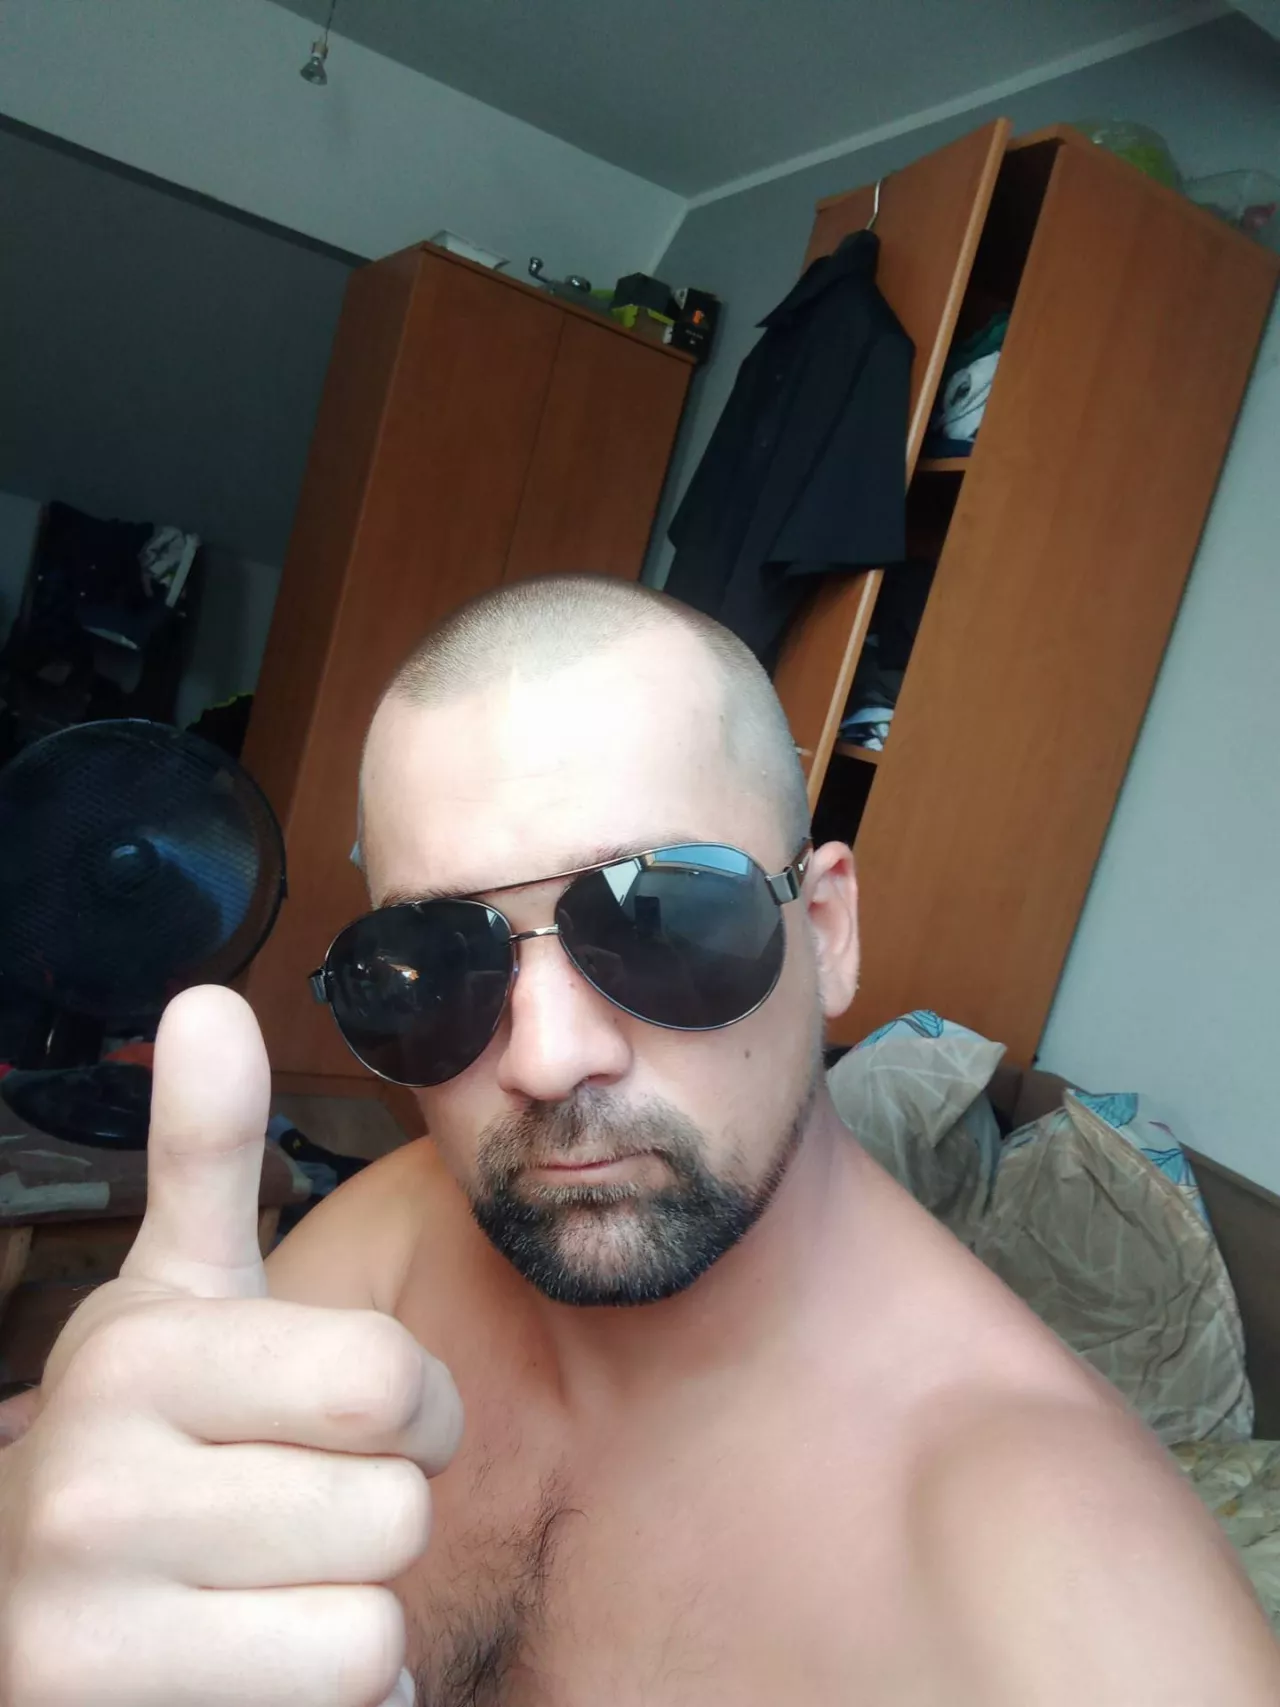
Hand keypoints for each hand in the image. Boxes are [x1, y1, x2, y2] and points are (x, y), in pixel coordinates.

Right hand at [0, 987, 460, 1706]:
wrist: (22, 1616)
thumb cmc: (141, 1448)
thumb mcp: (171, 1301)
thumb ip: (202, 1156)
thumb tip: (205, 998)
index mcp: (133, 1356)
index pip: (389, 1384)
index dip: (411, 1411)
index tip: (354, 1419)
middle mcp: (87, 1490)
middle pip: (394, 1510)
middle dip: (373, 1517)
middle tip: (291, 1516)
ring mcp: (84, 1634)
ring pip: (371, 1629)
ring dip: (350, 1622)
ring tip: (261, 1594)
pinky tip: (246, 1673)